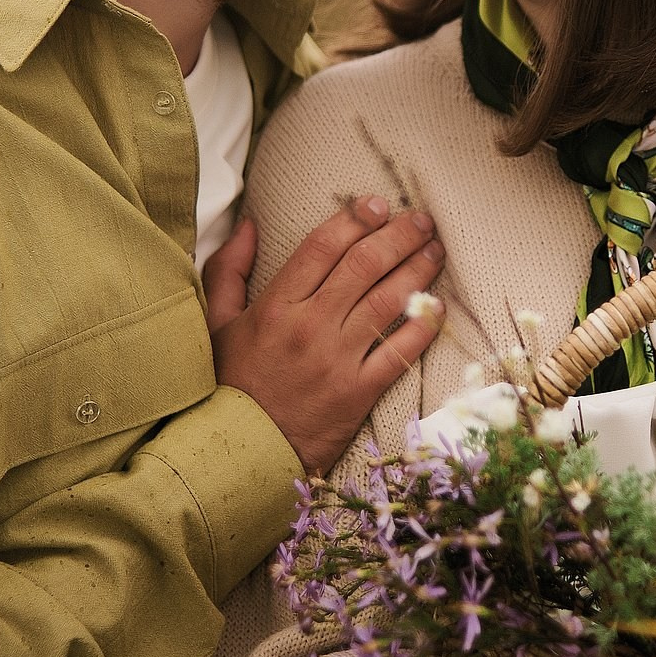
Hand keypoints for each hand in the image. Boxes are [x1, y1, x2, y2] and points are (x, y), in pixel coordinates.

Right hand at [203, 198, 444, 473]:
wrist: (242, 453)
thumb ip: (229, 269)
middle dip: (399, 235)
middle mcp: (310, 326)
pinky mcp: (359, 391)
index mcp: (275, 305)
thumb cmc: (231, 384)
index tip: (377, 203)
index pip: (323, 246)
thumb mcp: (217, 323)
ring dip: (418, 268)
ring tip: (436, 249)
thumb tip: (248, 223)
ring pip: (388, 300)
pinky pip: (400, 351)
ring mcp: (337, 359)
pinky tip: (438, 305)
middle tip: (421, 219)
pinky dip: (424, 325)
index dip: (354, 218)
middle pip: (365, 265)